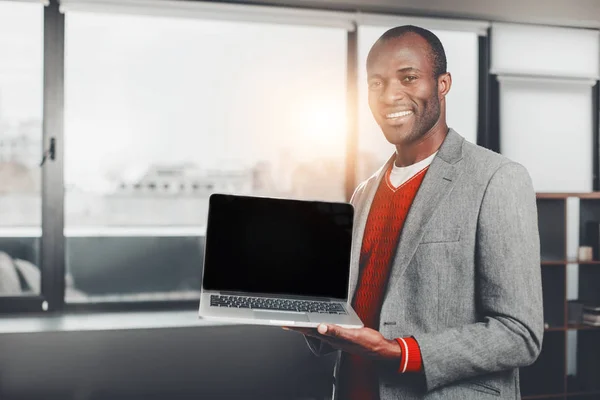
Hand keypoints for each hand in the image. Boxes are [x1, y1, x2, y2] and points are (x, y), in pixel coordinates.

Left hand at [284, 323, 401, 360]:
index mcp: (332, 337)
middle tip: (286, 322)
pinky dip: (319, 326)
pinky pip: (327, 330)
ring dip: (307, 326)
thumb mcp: (352, 334)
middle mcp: (332, 338)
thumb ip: (336, 331)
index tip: (286, 323)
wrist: (379, 348)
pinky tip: (319, 324)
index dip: (297, 326)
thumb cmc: (368, 342)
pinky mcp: (342, 335)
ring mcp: (336, 338)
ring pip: (317, 330)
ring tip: (298, 323)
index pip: (310, 330)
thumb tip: (321, 327)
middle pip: (311, 331)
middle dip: (298, 326)